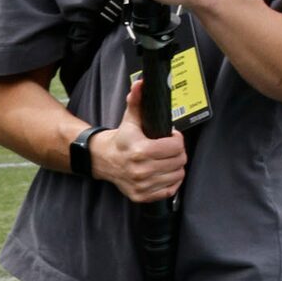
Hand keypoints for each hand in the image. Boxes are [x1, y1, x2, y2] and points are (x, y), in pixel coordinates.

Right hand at [93, 77, 186, 202]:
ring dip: (175, 166)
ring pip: (177, 175)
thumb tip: (141, 83)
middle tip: (169, 147)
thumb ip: (137, 99)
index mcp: (140, 150)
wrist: (102, 160)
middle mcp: (140, 170)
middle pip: (179, 161)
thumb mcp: (130, 118)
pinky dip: (171, 181)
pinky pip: (169, 190)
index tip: (170, 136)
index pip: (176, 146)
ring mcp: (141, 185)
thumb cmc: (121, 138)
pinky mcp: (141, 196)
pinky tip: (163, 172)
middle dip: (177, 151)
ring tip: (166, 159)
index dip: (176, 138)